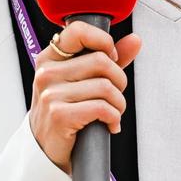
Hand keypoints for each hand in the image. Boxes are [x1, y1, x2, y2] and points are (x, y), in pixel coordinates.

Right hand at [28, 21, 141, 172]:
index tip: (111, 58)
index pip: (78, 31)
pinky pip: (102, 108)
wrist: (45, 149)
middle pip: (101, 61)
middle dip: (119, 81)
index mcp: (50, 57)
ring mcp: (51, 94)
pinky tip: (109, 124)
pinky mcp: (59, 115)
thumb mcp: (82, 80)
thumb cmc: (66, 111)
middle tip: (115, 95)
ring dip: (118, 104)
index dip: (103, 42)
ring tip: (112, 113)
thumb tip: (135, 40)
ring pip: (105, 87)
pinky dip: (114, 118)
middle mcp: (47, 72)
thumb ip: (109, 58)